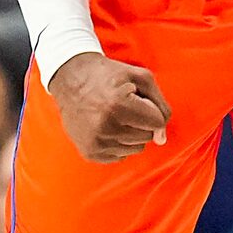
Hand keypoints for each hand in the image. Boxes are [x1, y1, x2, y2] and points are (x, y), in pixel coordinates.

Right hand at [45, 53, 169, 161]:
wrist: (70, 79)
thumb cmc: (109, 76)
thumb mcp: (141, 78)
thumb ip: (161, 106)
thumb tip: (161, 140)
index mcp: (118, 105)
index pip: (157, 122)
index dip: (150, 109)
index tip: (135, 98)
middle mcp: (105, 127)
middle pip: (147, 137)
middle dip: (141, 122)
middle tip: (122, 106)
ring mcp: (96, 142)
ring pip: (136, 149)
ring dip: (130, 134)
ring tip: (113, 116)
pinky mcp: (90, 153)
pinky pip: (120, 156)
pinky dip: (118, 143)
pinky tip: (105, 127)